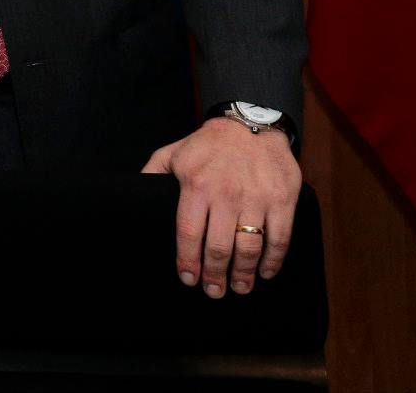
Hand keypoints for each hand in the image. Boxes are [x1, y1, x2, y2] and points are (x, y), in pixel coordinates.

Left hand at [143, 117, 299, 297]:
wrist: (251, 122)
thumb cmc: (208, 144)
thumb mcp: (173, 153)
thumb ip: (152, 174)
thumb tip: (132, 194)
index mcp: (195, 184)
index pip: (188, 233)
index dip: (187, 261)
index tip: (188, 279)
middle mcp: (225, 193)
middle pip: (218, 247)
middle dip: (215, 276)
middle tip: (214, 292)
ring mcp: (256, 197)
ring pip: (249, 247)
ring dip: (244, 274)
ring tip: (239, 288)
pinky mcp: (282, 199)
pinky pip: (280, 238)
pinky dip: (273, 261)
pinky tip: (265, 272)